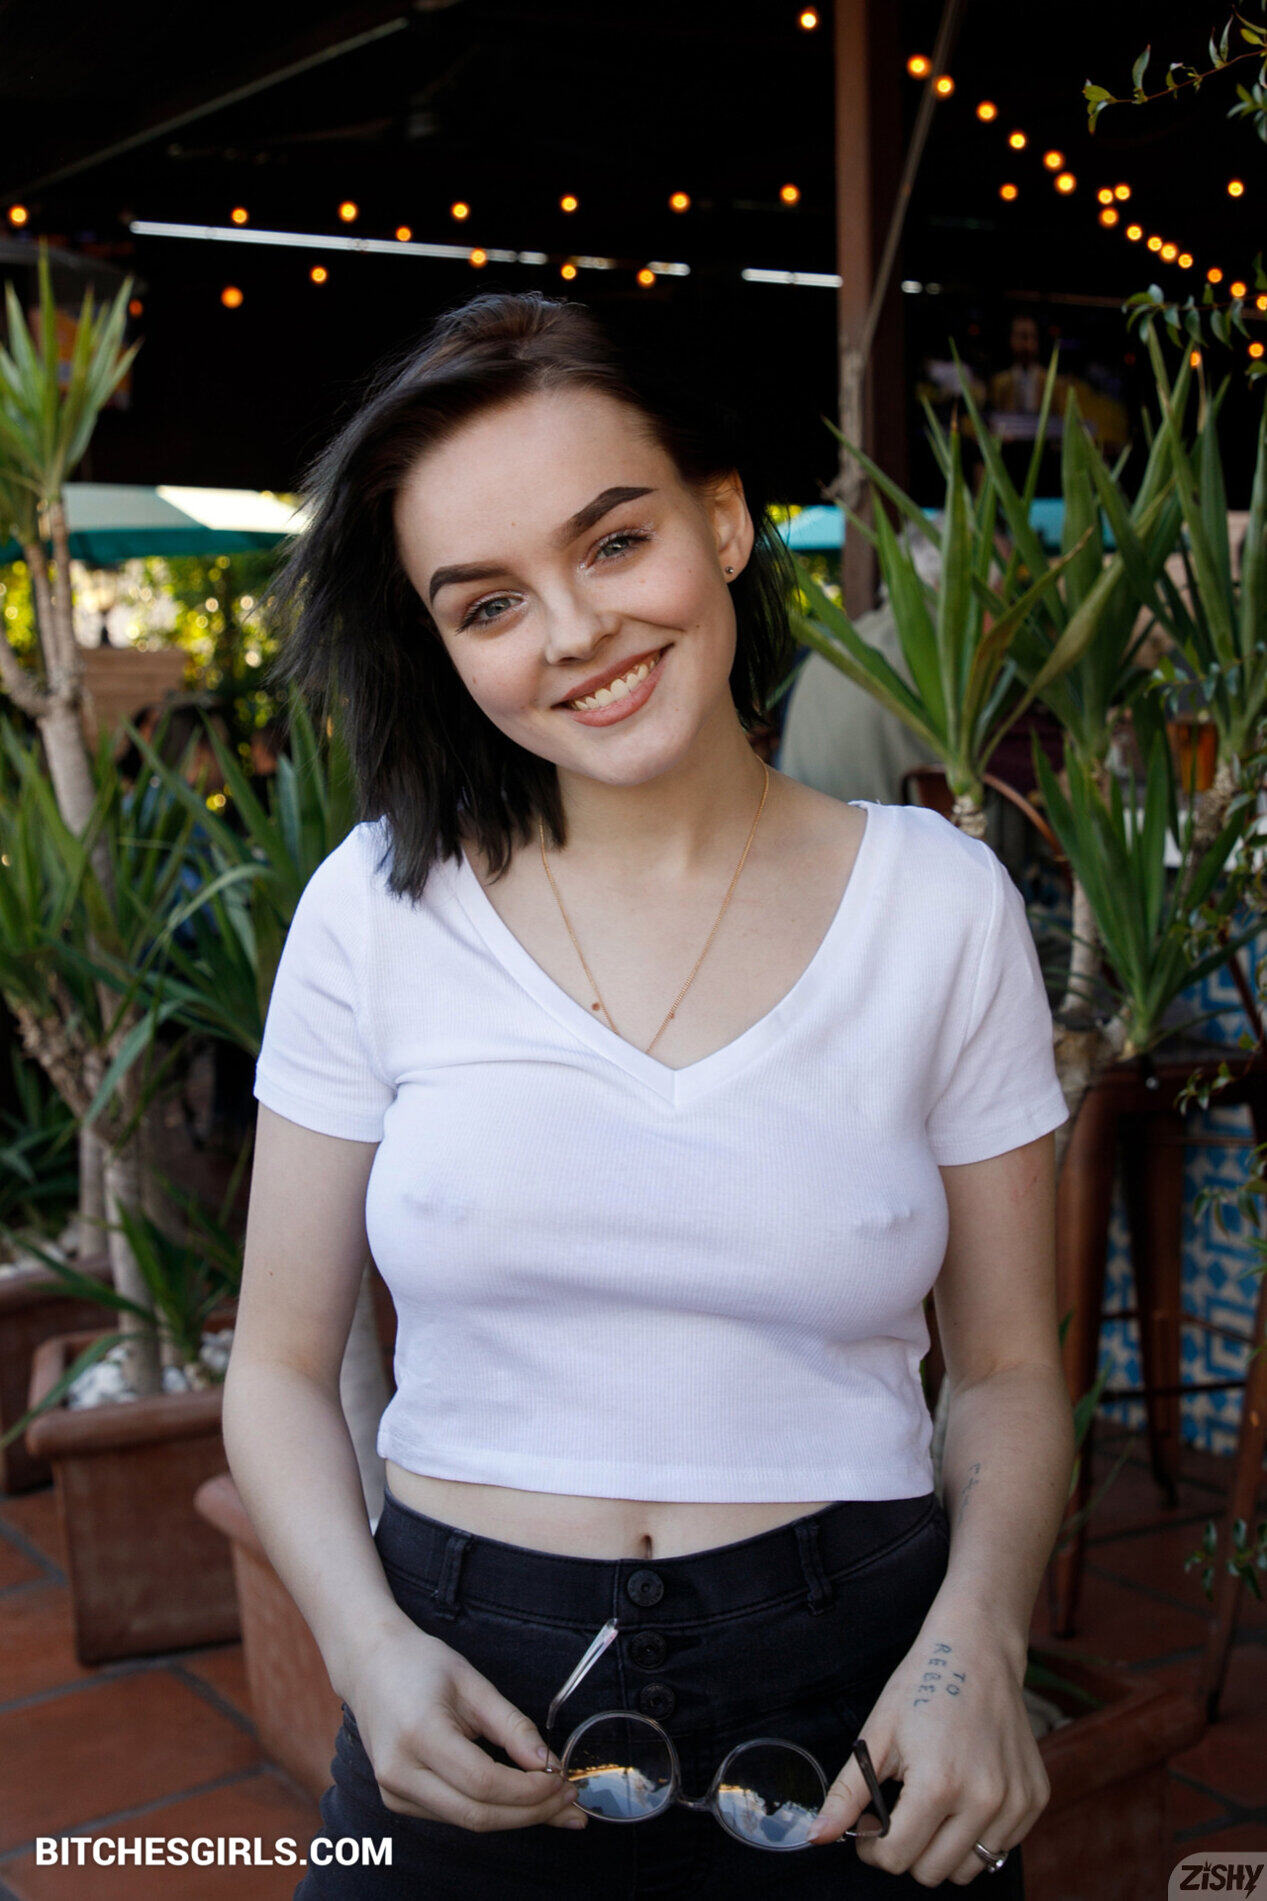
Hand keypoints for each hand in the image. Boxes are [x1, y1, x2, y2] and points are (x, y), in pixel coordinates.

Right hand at [342, 1619, 585, 1833]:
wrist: (370, 1666)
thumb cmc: (421, 1664)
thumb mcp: (473, 1684)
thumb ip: (512, 1726)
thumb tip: (548, 1764)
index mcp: (419, 1735)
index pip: (484, 1783)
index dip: (529, 1790)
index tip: (563, 1780)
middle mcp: (400, 1772)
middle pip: (476, 1814)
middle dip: (530, 1813)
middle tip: (569, 1802)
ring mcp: (394, 1791)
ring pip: (466, 1822)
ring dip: (515, 1817)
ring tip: (555, 1804)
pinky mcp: (397, 1799)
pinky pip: (452, 1815)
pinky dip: (490, 1811)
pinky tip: (518, 1801)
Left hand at [808, 1603, 1049, 1883]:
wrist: (977, 1650)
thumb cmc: (922, 1686)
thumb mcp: (876, 1735)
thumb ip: (846, 1794)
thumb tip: (817, 1837)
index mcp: (938, 1785)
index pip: (896, 1858)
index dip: (872, 1847)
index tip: (871, 1823)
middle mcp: (984, 1800)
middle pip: (931, 1872)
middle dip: (906, 1848)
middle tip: (900, 1807)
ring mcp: (1015, 1802)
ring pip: (968, 1869)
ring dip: (943, 1848)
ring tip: (932, 1801)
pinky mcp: (1034, 1799)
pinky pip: (999, 1848)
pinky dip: (977, 1833)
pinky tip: (965, 1793)